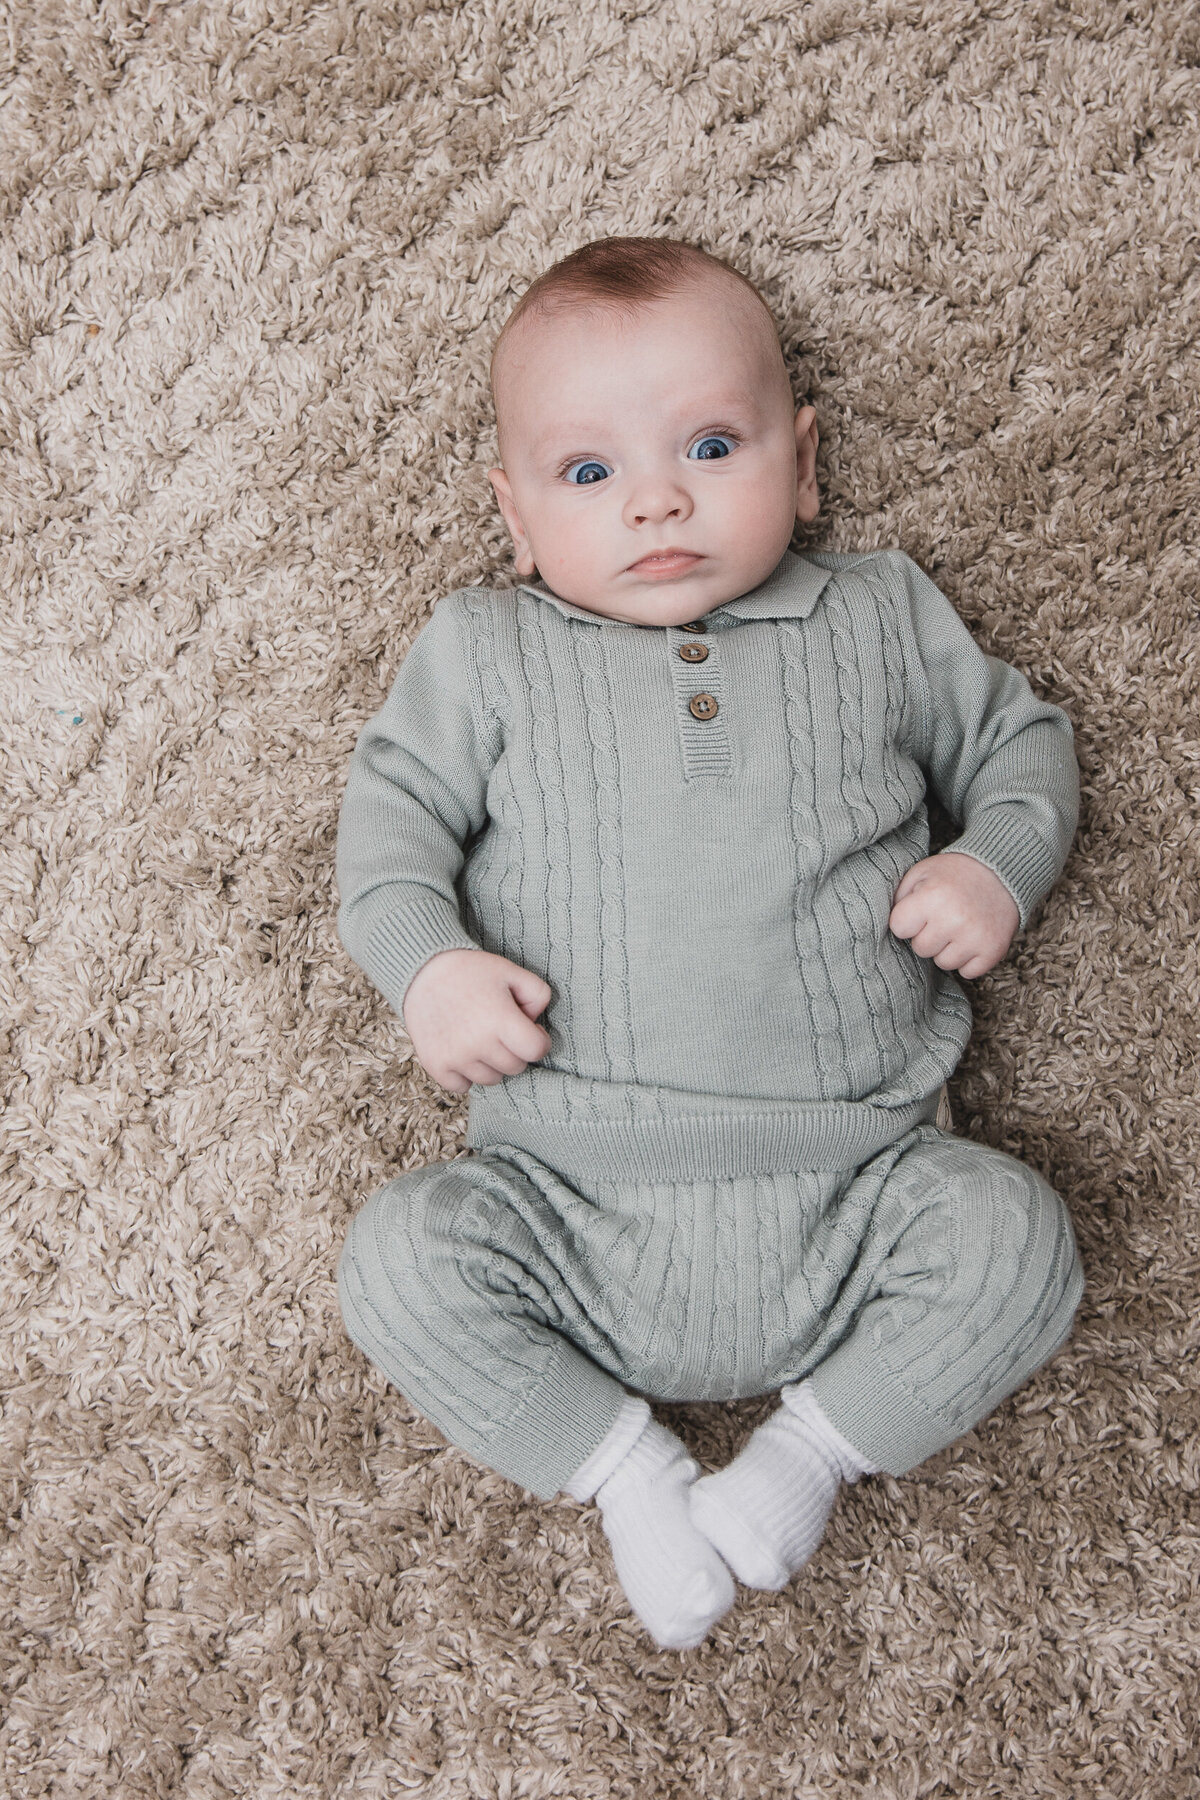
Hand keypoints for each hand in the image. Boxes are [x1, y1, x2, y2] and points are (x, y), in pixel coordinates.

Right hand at [402, 948, 552, 1093]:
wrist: (422, 972)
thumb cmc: (470, 971)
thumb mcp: (511, 971)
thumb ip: (537, 995)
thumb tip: (535, 1024)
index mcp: (500, 1020)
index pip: (537, 1050)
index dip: (538, 1040)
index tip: (528, 1030)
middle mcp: (478, 1043)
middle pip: (516, 1067)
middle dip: (515, 1050)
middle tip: (501, 1030)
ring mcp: (455, 1058)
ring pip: (491, 1080)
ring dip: (491, 1064)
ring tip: (480, 1038)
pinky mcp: (436, 1066)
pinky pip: (463, 1087)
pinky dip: (466, 1074)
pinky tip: (463, 1051)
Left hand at [888, 852, 1018, 978]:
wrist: (1001, 872)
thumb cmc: (955, 875)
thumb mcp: (921, 873)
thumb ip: (899, 897)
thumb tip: (882, 925)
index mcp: (932, 897)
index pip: (899, 928)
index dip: (907, 920)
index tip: (920, 910)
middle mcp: (954, 919)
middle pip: (921, 949)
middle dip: (928, 935)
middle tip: (943, 917)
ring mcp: (975, 937)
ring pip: (944, 963)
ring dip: (948, 948)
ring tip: (958, 926)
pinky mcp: (993, 951)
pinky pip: (967, 972)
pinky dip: (968, 959)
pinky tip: (972, 938)